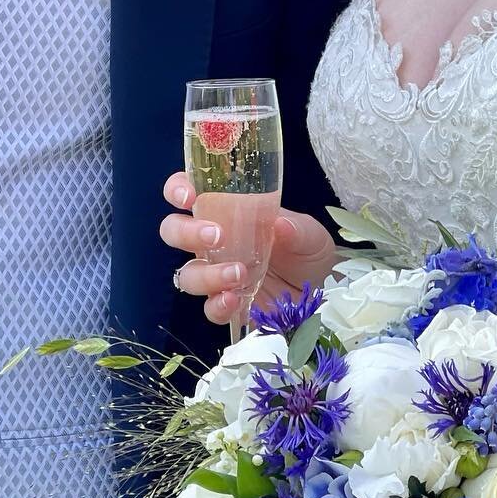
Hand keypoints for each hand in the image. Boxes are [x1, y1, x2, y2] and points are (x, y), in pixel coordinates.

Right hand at [160, 176, 339, 325]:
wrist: (322, 292)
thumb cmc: (308, 253)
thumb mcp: (310, 234)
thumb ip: (296, 228)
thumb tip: (280, 225)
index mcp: (227, 213)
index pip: (188, 193)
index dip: (178, 189)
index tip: (188, 195)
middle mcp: (214, 243)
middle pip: (174, 232)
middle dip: (186, 232)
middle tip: (215, 235)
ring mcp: (217, 275)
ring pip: (187, 274)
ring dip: (207, 274)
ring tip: (239, 273)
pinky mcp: (227, 306)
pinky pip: (209, 308)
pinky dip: (217, 305)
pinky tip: (234, 300)